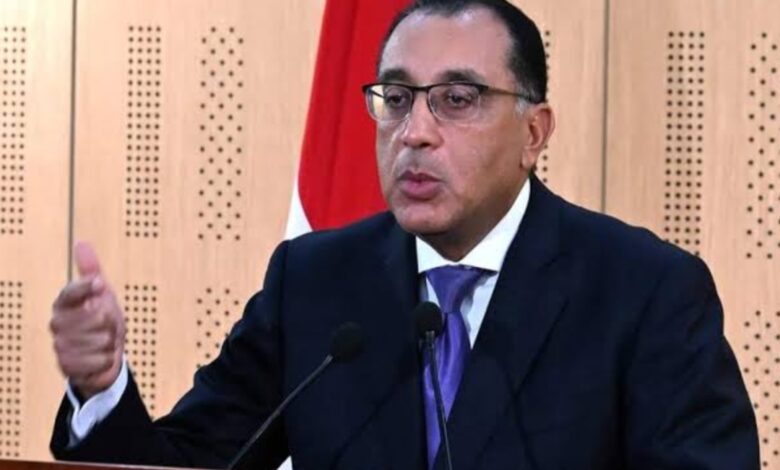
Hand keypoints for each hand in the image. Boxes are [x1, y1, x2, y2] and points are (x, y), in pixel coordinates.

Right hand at [50, 242, 125, 399]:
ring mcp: (60, 345)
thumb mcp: (101, 294)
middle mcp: (57, 323)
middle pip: (96, 317)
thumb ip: (91, 271)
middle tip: (106, 326)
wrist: (103, 356)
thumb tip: (82, 244)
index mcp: (63, 303)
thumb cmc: (101, 322)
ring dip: (109, 342)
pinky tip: (99, 358)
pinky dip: (105, 359)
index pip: (71, 291)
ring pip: (100, 339)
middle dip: (110, 323)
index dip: (88, 288)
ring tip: (102, 342)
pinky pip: (97, 360)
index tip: (101, 285)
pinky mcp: (66, 365)